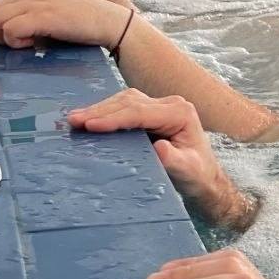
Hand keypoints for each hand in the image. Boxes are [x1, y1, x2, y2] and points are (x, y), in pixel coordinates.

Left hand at [0, 0, 129, 49]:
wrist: (109, 21)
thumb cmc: (85, 23)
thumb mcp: (55, 13)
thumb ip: (35, 16)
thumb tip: (14, 32)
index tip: (15, 38)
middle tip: (17, 43)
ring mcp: (35, 5)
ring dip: (5, 37)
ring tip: (26, 43)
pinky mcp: (42, 17)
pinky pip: (10, 29)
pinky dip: (15, 41)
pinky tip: (33, 45)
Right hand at [68, 89, 254, 226]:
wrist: (204, 177)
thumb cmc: (197, 175)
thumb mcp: (188, 170)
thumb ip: (174, 159)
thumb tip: (159, 147)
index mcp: (181, 113)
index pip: (141, 112)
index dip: (114, 118)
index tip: (90, 125)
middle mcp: (171, 104)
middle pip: (130, 102)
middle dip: (101, 111)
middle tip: (73, 120)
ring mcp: (161, 106)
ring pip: (125, 101)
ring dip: (100, 109)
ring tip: (74, 119)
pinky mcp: (151, 113)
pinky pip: (125, 108)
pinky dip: (106, 112)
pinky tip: (89, 119)